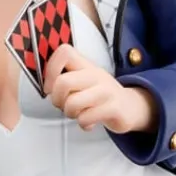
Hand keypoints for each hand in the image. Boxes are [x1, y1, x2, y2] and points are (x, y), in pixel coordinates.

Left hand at [43, 44, 157, 132]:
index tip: (51, 86)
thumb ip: (65, 79)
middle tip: (63, 105)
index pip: (64, 52)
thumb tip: (45, 87)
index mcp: (85, 65)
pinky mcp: (113, 108)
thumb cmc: (98, 96)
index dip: (51, 69)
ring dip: (70, 113)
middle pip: (63, 82)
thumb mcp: (83, 81)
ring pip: (72, 103)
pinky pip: (86, 118)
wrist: (130, 107)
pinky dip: (83, 124)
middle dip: (56, 99)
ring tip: (77, 114)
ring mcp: (106, 91)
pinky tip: (89, 122)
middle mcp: (96, 75)